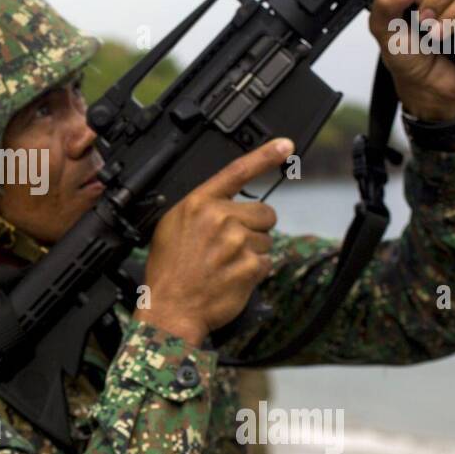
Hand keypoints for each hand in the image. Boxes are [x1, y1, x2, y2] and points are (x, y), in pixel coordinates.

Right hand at [134, 137, 291, 345]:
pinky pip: (267, 263)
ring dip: (252, 252)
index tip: (286, 145)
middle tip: (232, 245)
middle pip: (264, 212)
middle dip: (255, 227)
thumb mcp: (171, 227)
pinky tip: (232, 278)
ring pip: (266, 239)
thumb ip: (200, 209)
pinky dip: (254, 272)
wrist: (171, 309)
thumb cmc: (168, 271)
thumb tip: (226, 204)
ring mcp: (237, 242)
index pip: (237, 171)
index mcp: (198, 204)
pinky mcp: (250, 266)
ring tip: (225, 265)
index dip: (265, 156)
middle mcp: (219, 218)